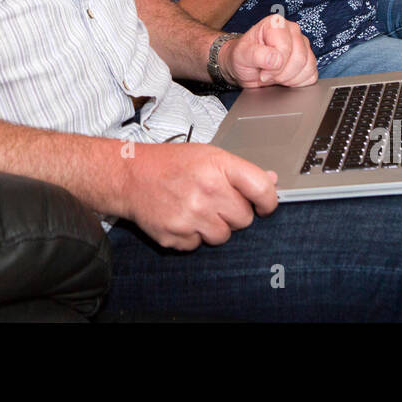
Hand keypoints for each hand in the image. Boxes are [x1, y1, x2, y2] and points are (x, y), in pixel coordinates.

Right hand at [123, 142, 277, 249]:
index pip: (261, 189)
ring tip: (197, 209)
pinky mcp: (176, 235)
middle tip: (216, 201)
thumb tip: (272, 181)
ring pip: (223, 236)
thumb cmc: (170, 164)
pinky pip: (199, 245)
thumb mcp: (207, 155)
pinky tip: (182, 217)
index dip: (269, 201)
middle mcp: (206, 191)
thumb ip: (240, 170)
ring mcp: (190, 215)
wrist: (130, 176)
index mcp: (218, 166)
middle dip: (233, 212)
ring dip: (214, 227)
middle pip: (244, 219)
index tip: (265, 205)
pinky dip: (193, 236)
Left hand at [221, 13, 317, 87]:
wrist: (244, 67)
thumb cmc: (242, 57)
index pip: (285, 48)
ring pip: (308, 67)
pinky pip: (312, 74)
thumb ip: (255, 54)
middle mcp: (292, 30)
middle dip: (282, 74)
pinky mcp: (308, 59)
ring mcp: (302, 44)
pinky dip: (298, 82)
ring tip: (275, 75)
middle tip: (267, 75)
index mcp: (275, 24)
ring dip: (290, 79)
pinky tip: (285, 78)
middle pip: (299, 58)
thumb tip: (275, 59)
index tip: (262, 70)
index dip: (274, 65)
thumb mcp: (241, 55)